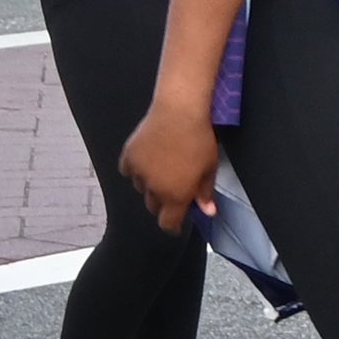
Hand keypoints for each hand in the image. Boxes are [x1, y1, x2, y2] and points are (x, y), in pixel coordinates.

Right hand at [120, 102, 220, 235]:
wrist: (179, 112)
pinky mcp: (128, 157)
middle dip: (163, 201)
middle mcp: (154, 189)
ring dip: (150, 184)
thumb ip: (206, 193)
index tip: (177, 222)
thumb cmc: (199, 140)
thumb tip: (208, 211)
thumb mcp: (210, 168)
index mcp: (175, 196)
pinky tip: (148, 159)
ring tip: (163, 167)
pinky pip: (129, 171)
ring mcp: (139, 173)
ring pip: (141, 188)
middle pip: (154, 206)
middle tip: (174, 187)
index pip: (168, 223)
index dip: (173, 225)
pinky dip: (136, 169)